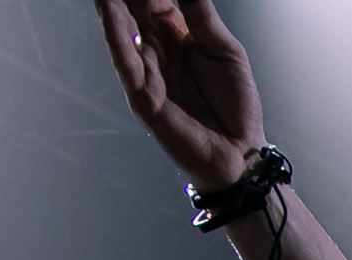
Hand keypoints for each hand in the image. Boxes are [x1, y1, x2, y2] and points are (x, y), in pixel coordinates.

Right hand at [95, 0, 267, 188]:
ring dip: (111, 6)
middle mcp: (156, 50)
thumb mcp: (227, 52)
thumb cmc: (236, 105)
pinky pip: (127, 64)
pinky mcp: (144, 98)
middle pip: (133, 9)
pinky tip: (108, 11)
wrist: (242, 152)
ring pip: (122, 31)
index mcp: (176, 34)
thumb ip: (204, 19)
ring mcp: (147, 73)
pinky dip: (117, 38)